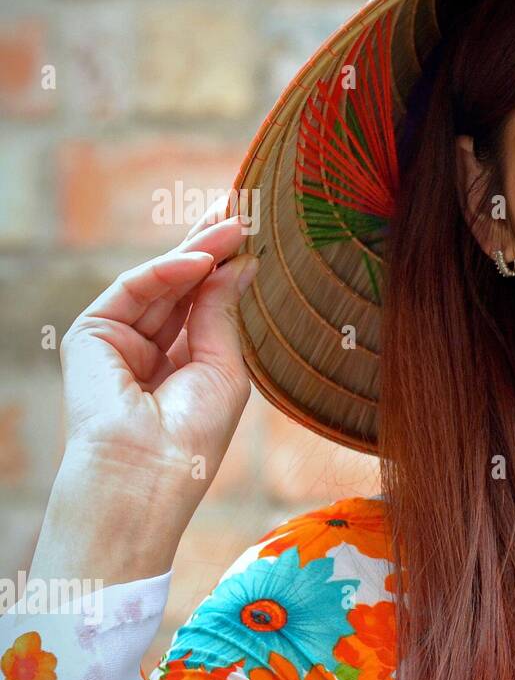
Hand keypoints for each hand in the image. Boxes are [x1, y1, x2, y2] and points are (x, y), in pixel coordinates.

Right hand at [58, 196, 259, 503]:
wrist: (148, 473)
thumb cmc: (194, 435)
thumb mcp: (222, 366)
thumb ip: (222, 312)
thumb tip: (241, 261)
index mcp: (184, 361)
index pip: (206, 302)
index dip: (228, 266)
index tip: (257, 232)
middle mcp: (150, 347)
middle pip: (183, 284)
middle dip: (212, 245)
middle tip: (242, 207)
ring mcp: (119, 339)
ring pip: (161, 282)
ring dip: (199, 249)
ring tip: (235, 223)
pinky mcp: (91, 335)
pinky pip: (134, 290)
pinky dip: (168, 272)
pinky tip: (204, 259)